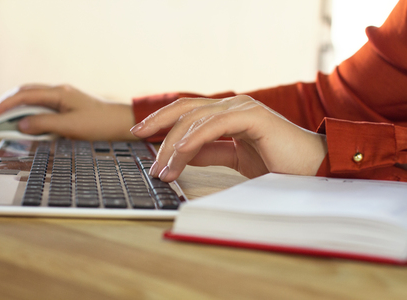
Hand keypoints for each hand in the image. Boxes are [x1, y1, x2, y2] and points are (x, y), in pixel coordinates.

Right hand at [0, 84, 137, 140]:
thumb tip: (22, 125)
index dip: (6, 104)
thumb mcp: (71, 127)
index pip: (25, 95)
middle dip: (7, 102)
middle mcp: (60, 91)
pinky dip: (30, 111)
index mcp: (59, 93)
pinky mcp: (68, 105)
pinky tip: (26, 119)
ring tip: (3, 117)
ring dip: (18, 107)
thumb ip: (45, 124)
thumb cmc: (101, 124)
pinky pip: (44, 105)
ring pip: (34, 98)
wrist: (122, 123)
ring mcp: (64, 97)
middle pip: (27, 92)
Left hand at [130, 95, 327, 181]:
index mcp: (229, 114)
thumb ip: (211, 152)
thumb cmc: (280, 164)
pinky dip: (194, 140)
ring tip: (162, 168)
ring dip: (173, 144)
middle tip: (139, 138)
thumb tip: (183, 154)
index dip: (163, 120)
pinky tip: (180, 154)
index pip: (188, 112)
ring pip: (196, 119)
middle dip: (158, 123)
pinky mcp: (254, 118)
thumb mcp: (236, 158)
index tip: (142, 134)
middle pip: (186, 110)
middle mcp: (233, 107)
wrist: (314, 168)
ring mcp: (243, 109)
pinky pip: (216, 126)